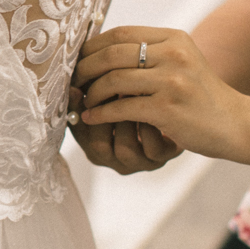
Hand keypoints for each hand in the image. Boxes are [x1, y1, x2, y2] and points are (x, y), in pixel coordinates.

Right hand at [68, 83, 183, 175]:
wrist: (177, 109)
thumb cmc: (135, 101)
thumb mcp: (109, 98)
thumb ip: (89, 94)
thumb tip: (72, 87)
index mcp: (95, 146)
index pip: (79, 133)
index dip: (80, 110)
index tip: (84, 86)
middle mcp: (115, 160)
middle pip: (98, 146)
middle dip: (104, 114)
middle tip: (111, 88)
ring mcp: (140, 162)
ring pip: (124, 149)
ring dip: (127, 119)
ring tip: (132, 94)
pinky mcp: (163, 157)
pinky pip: (152, 149)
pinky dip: (150, 126)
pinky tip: (153, 104)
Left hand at [77, 25, 249, 162]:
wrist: (235, 124)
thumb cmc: (200, 95)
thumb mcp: (180, 62)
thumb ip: (148, 52)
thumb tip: (98, 51)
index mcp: (174, 38)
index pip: (120, 33)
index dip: (92, 47)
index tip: (76, 61)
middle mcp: (174, 54)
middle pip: (112, 54)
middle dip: (84, 69)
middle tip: (71, 83)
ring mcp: (172, 81)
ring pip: (113, 81)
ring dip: (91, 94)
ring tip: (83, 102)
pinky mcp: (168, 109)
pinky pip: (121, 108)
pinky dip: (100, 114)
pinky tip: (92, 118)